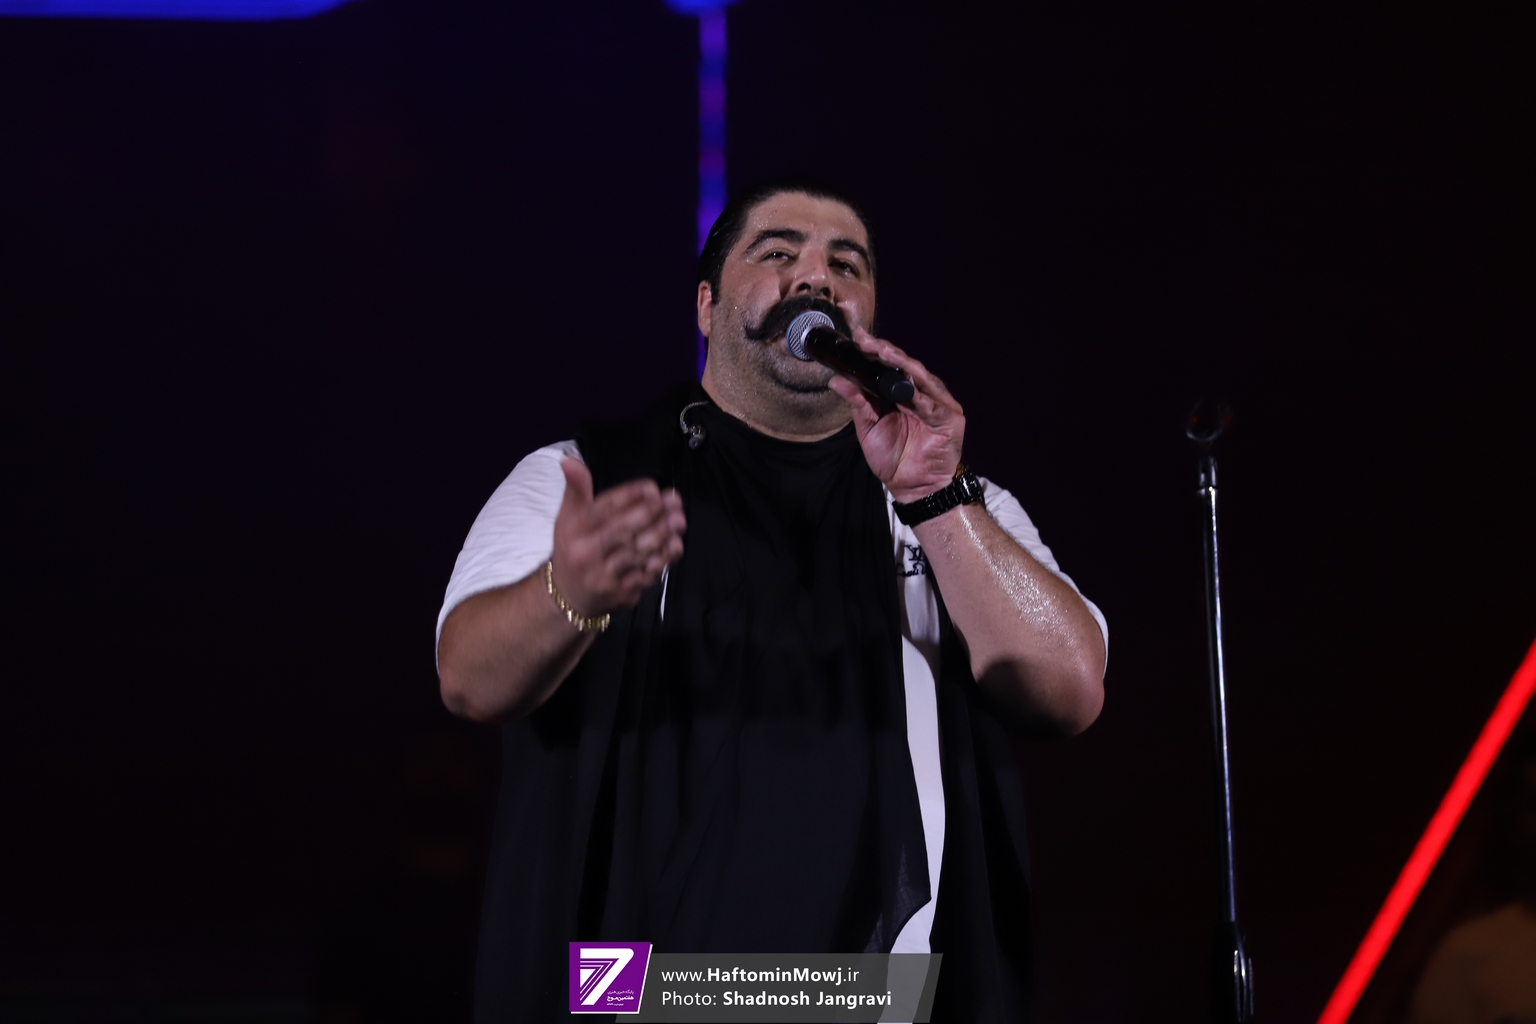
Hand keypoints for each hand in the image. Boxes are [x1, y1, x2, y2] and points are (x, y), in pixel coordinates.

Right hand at [550, 458, 685, 616]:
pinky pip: (645, 575)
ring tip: (679, 520)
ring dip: (662, 535)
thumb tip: (569, 459)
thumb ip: (576, 489)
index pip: (604, 508)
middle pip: (624, 530)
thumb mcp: (567, 518)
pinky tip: (675, 545)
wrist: (567, 596)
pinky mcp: (620, 594)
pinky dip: (663, 559)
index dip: (631, 495)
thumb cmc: (573, 549)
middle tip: (673, 502)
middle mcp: (586, 554)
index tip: (652, 487)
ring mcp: (603, 577)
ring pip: (637, 553)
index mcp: (573, 531)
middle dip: (652, 513)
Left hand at [827, 328, 964, 503]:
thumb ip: (857, 403)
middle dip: (886, 352)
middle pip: (905, 367)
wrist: (912, 487)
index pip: (889, 367)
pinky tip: (908, 391)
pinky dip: (920, 398)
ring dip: (903, 365)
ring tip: (885, 353)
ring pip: (921, 378)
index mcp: (902, 393)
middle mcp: (921, 393)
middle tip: (867, 341)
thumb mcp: (869, 427)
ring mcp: (938, 404)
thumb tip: (837, 380)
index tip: (858, 338)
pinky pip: (933, 406)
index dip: (875, 352)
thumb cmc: (893, 458)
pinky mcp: (950, 419)